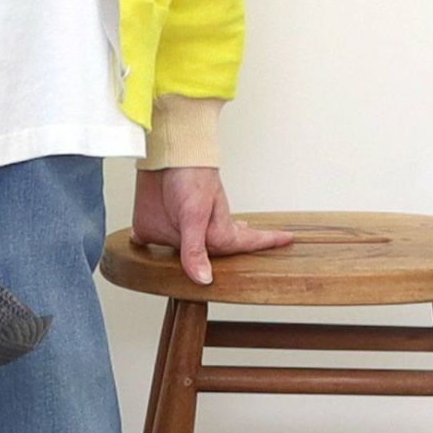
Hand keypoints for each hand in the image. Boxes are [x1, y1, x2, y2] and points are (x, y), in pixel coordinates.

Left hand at [130, 166, 294, 285]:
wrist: (163, 153)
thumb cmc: (189, 176)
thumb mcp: (195, 216)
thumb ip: (195, 249)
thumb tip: (204, 279)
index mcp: (217, 231)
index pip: (246, 243)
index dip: (266, 242)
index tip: (288, 239)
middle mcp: (199, 232)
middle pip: (213, 251)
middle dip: (225, 256)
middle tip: (238, 261)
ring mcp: (175, 229)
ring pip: (182, 250)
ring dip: (186, 256)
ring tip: (196, 262)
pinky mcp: (151, 224)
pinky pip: (148, 239)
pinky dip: (145, 245)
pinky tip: (144, 245)